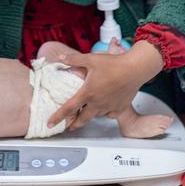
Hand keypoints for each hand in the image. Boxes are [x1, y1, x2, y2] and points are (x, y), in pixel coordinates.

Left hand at [47, 41, 163, 130]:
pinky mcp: (120, 108)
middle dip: (74, 125)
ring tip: (86, 113)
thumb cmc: (113, 63)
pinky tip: (104, 108)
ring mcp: (109, 107)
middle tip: (68, 127)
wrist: (134, 69)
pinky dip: (104, 112)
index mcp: (87, 92)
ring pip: (96, 116)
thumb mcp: (90, 59)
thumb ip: (74, 59)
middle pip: (82, 119)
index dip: (58, 117)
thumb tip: (60, 58)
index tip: (50, 123)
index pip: (68, 108)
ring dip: (89, 115)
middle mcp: (97, 103)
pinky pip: (109, 114)